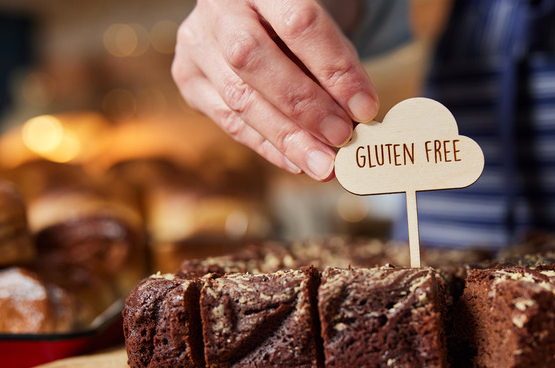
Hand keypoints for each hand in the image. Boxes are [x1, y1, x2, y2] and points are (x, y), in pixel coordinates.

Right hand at [172, 0, 378, 180]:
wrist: (256, 14)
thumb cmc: (298, 24)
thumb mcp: (321, 27)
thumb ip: (336, 64)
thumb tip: (358, 118)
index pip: (299, 23)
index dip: (334, 69)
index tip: (365, 107)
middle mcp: (219, 9)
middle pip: (255, 60)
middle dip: (304, 106)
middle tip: (342, 137)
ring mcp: (197, 43)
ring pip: (239, 98)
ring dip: (287, 139)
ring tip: (324, 165)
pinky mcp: (189, 78)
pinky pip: (229, 121)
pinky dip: (268, 146)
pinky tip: (297, 162)